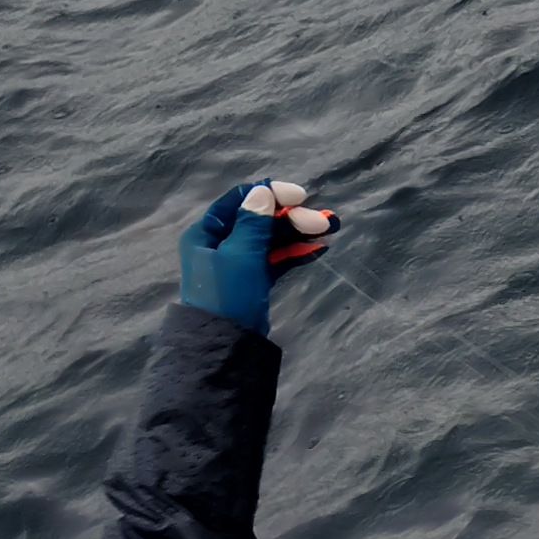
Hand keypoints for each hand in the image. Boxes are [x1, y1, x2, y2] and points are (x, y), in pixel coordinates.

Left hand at [176, 177, 338, 334]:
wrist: (226, 346)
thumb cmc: (228, 295)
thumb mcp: (240, 255)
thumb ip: (253, 222)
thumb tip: (262, 192)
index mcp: (207, 232)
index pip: (241, 200)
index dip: (271, 194)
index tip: (301, 197)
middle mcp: (221, 243)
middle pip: (260, 219)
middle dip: (292, 217)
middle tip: (325, 221)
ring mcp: (239, 263)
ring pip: (271, 239)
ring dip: (299, 233)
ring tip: (330, 228)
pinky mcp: (254, 280)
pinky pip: (276, 259)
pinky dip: (295, 252)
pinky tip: (318, 247)